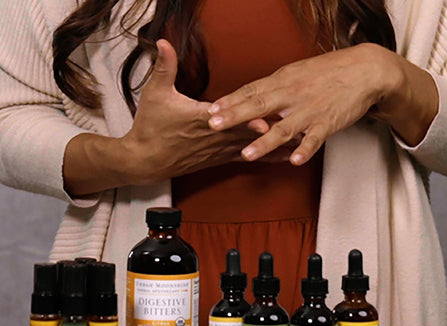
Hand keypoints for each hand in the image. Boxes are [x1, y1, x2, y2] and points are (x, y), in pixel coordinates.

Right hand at [60, 40, 295, 195]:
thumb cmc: (150, 127)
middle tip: (298, 128)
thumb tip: (164, 43)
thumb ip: (164, 67)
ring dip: (275, 145)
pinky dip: (267, 156)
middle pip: (248, 134)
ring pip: (252, 147)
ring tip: (301, 142)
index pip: (228, 119)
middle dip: (273, 132)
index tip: (265, 120)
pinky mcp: (219, 158)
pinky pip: (248, 157)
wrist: (145, 160)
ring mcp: (219, 149)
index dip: (247, 120)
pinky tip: (285, 155)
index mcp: (201, 119)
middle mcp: (215, 137)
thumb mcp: (155, 93)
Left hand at [205, 43, 411, 165]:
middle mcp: (292, 94)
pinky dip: (304, 149)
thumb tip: (247, 97)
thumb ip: (273, 87)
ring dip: (264, 142)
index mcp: (282, 81)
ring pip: (283, 128)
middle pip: (259, 106)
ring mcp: (310, 110)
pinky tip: (294, 160)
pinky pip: (314, 139)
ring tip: (246, 153)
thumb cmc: (327, 72)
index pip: (251, 90)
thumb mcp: (296, 73)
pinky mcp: (328, 122)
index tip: (210, 109)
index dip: (230, 101)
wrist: (364, 70)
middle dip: (235, 117)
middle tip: (214, 125)